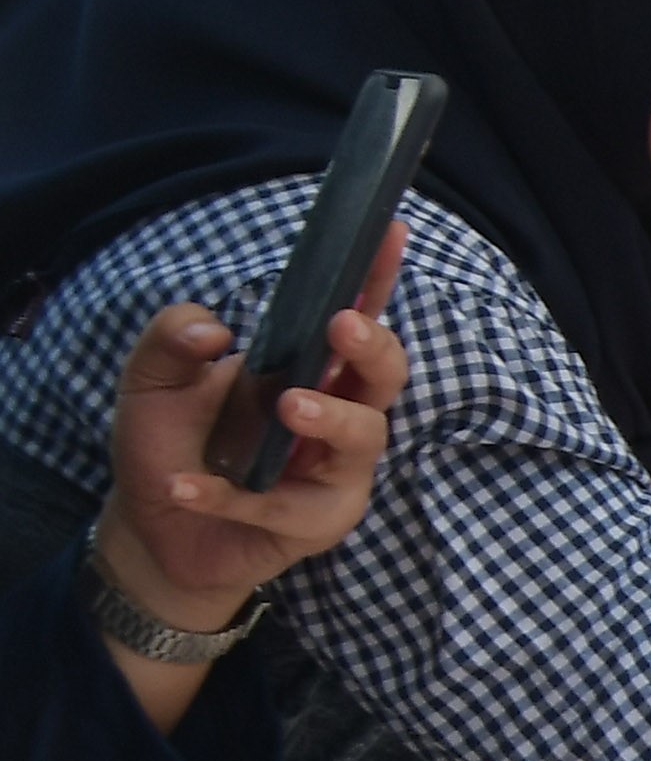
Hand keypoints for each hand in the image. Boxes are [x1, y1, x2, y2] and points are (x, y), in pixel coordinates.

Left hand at [96, 227, 409, 632]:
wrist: (153, 530)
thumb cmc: (171, 443)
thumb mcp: (151, 380)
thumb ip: (170, 339)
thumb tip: (214, 330)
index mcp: (310, 368)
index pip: (356, 313)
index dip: (376, 274)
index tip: (389, 229)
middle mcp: (339, 412)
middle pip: (386, 374)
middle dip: (374, 346)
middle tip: (340, 326)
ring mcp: (335, 470)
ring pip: (363, 439)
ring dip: (331, 417)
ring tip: (287, 406)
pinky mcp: (314, 522)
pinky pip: (282, 506)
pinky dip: (229, 495)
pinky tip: (183, 485)